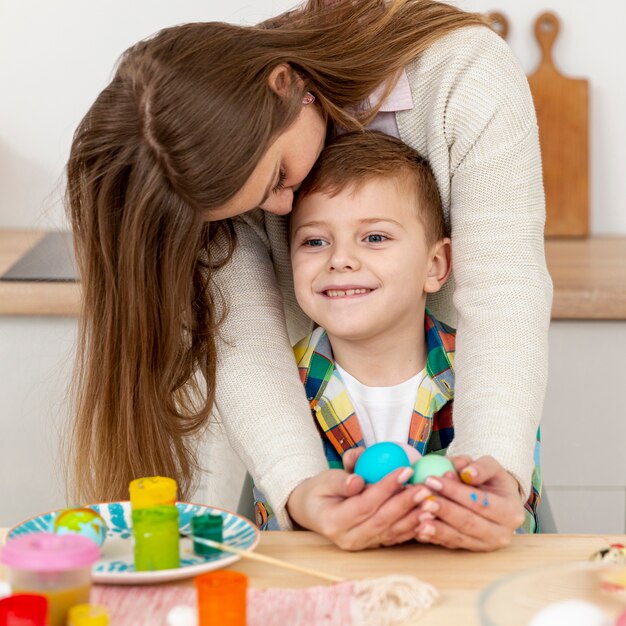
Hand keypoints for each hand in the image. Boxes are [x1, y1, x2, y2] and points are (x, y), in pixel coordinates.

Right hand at [286, 448, 431, 550]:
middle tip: (424, 487)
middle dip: (406, 503)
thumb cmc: (319, 490)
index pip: (365, 504)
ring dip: (414, 517)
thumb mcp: (324, 480)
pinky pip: (395, 537)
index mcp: (334, 522)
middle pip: (382, 520)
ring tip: (431, 501)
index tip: (405, 470)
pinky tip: (427, 516)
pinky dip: (412, 527)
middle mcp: (349, 539)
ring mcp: (362, 545)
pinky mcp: (373, 545)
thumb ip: (340, 480)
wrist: (313, 511)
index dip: (386, 488)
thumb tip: (358, 481)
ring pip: (392, 531)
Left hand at [413, 455, 524, 551]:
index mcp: (511, 511)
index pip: (480, 502)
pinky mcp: (472, 550)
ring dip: (437, 528)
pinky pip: (451, 544)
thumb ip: (481, 467)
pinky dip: (434, 537)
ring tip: (419, 517)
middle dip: (445, 510)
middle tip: (424, 499)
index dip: (456, 492)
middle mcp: (502, 533)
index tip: (432, 479)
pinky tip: (419, 530)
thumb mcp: (491, 467)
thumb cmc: (490, 479)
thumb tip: (466, 472)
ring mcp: (487, 545)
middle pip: (469, 522)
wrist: (496, 498)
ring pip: (459, 537)